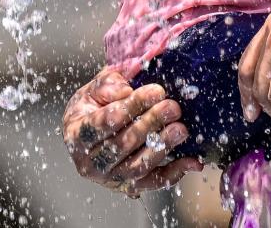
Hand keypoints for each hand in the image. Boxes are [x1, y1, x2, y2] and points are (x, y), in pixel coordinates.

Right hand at [62, 67, 201, 195]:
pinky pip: (153, 182)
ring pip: (137, 167)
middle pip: (121, 145)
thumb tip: (124, 90)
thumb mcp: (93, 89)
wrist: (92, 130)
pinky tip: (193, 162)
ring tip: (181, 129)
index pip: (101, 123)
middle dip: (150, 123)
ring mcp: (110, 178)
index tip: (156, 91)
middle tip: (173, 106)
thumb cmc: (94, 105)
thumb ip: (106, 85)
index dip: (130, 107)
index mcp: (77, 135)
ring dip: (162, 147)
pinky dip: (175, 173)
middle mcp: (90, 163)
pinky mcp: (130, 186)